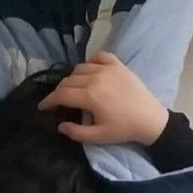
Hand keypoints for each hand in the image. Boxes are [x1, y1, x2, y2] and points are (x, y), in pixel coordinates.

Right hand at [38, 51, 168, 145]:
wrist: (150, 120)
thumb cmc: (124, 130)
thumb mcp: (98, 136)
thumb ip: (76, 132)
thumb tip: (60, 126)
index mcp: (89, 96)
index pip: (61, 95)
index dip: (49, 101)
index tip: (42, 107)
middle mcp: (95, 78)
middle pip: (68, 80)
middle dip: (59, 91)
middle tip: (57, 101)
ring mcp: (107, 68)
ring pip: (80, 68)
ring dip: (72, 78)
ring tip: (72, 88)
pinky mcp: (118, 65)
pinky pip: (99, 56)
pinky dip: (90, 62)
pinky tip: (90, 71)